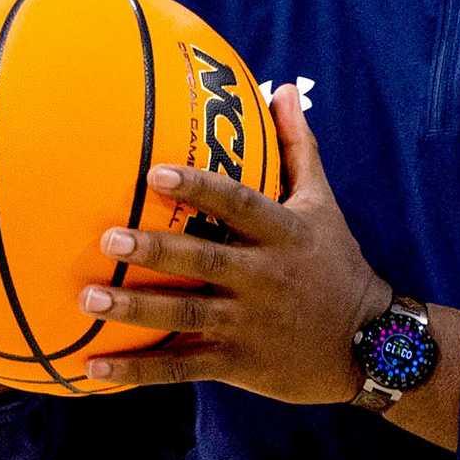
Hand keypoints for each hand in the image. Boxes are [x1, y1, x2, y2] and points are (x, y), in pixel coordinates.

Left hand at [73, 86, 392, 402]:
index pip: (240, 206)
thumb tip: (284, 89)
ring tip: (91, 297)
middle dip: (159, 251)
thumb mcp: (324, 205)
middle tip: (109, 238)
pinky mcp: (239, 363)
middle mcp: (265, 279)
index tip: (156, 172)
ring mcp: (250, 325)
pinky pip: (182, 368)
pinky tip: (95, 367)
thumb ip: (298, 148)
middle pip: (207, 262)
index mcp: (285, 235)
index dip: (200, 189)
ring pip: (188, 316)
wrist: (369, 344)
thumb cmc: (336, 265)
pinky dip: (139, 370)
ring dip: (137, 309)